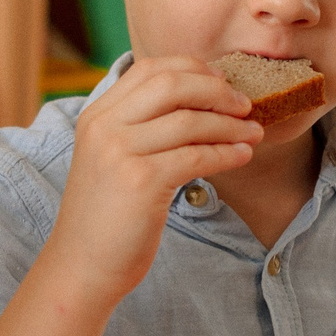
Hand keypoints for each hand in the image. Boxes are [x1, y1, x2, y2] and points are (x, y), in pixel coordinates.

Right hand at [39, 56, 261, 308]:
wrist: (82, 266)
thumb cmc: (107, 217)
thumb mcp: (112, 160)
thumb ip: (140, 129)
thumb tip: (201, 102)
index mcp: (97, 115)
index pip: (150, 68)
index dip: (193, 69)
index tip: (222, 84)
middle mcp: (104, 127)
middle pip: (172, 84)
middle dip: (218, 91)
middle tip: (245, 106)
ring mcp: (119, 152)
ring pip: (190, 120)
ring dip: (230, 125)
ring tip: (253, 133)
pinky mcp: (141, 181)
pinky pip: (197, 156)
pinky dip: (227, 153)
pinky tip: (241, 156)